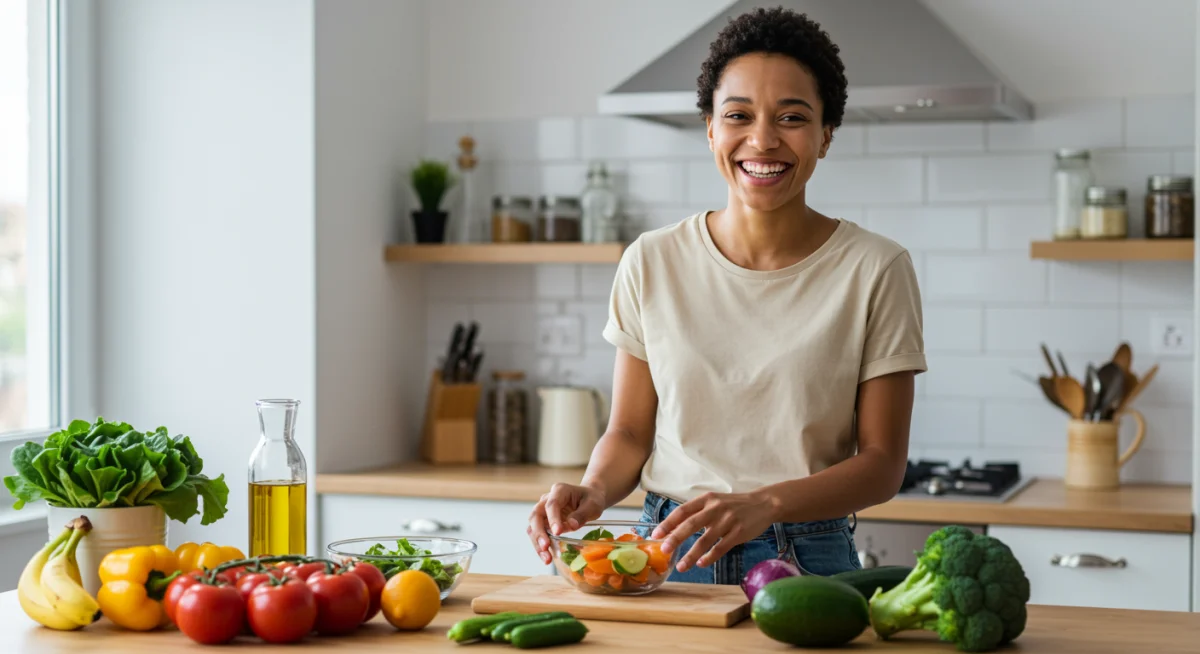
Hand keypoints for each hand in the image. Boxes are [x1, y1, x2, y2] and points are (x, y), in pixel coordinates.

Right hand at [527, 483, 605, 564]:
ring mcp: (543, 511)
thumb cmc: (591, 499)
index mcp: (560, 490)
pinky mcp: (544, 522)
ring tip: (547, 558)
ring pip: (532, 526)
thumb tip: (572, 526)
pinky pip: (538, 534)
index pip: (552, 504)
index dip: (553, 518)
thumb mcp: (593, 504)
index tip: (558, 532)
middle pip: (536, 515)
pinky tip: (547, 557)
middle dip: (539, 533)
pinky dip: (540, 546)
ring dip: (537, 543)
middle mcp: (547, 499)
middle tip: (546, 547)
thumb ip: (582, 514)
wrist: (588, 499)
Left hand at [650, 491, 776, 572]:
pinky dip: (710, 557)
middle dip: (675, 538)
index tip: (656, 534)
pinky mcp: (739, 532)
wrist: (764, 504)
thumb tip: (674, 529)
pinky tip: (701, 564)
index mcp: (706, 499)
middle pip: (691, 524)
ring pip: (705, 540)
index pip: (682, 511)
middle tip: (664, 550)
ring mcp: (728, 520)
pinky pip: (721, 548)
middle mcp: (716, 508)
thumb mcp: (715, 501)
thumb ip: (697, 512)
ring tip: (681, 566)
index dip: (668, 523)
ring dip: (691, 555)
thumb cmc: (734, 505)